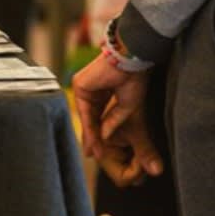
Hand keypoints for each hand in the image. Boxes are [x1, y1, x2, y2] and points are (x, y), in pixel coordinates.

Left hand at [70, 53, 162, 184]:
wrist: (131, 60)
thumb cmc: (134, 78)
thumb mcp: (126, 107)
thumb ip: (113, 121)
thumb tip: (104, 136)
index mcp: (104, 90)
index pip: (99, 116)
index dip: (100, 134)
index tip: (101, 151)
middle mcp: (92, 88)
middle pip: (91, 118)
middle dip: (93, 137)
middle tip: (94, 155)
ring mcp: (85, 86)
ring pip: (87, 116)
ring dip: (91, 135)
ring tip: (95, 152)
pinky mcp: (80, 84)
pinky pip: (84, 111)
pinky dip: (89, 126)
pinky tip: (94, 140)